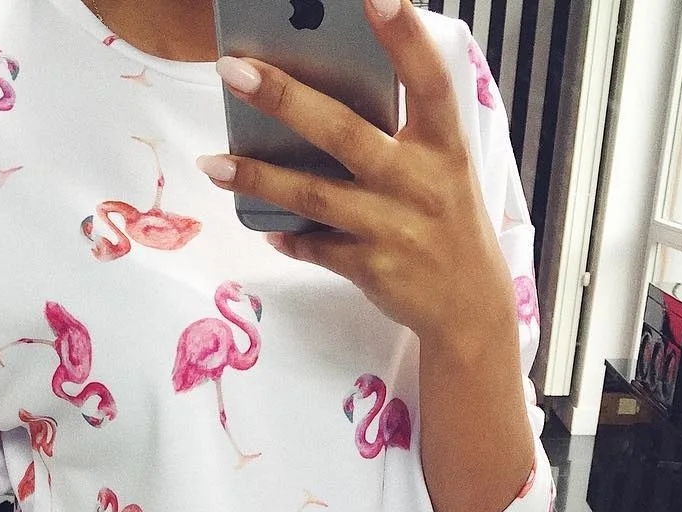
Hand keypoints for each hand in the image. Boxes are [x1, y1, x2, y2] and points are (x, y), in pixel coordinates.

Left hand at [196, 0, 514, 348]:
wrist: (469, 305)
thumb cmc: (448, 219)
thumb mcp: (445, 167)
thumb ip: (404, 131)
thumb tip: (325, 94)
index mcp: (444, 145)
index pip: (427, 80)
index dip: (403, 35)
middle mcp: (419, 182)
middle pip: (344, 132)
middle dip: (285, 98)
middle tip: (233, 70)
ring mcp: (393, 228)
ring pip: (314, 195)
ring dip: (258, 177)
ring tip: (212, 164)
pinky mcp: (371, 269)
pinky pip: (315, 247)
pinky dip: (288, 236)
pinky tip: (262, 226)